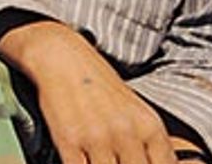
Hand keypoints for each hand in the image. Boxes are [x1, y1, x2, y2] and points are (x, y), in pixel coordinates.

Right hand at [0, 19, 178, 163]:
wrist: (61, 58)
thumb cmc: (98, 85)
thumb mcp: (136, 111)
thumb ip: (150, 144)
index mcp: (149, 126)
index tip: (136, 161)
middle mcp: (126, 133)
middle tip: (117, 159)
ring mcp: (97, 138)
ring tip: (98, 157)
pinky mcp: (68, 140)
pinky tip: (82, 159)